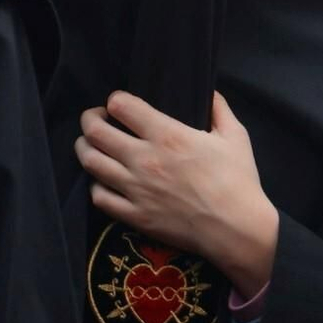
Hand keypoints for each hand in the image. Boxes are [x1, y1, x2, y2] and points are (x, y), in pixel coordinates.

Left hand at [76, 91, 277, 297]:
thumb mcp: (235, 136)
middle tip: (96, 119)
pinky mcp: (134, 215)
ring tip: (90, 144)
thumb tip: (209, 92)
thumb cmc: (238, 181)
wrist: (236, 230)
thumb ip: (219, 109)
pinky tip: (103, 179)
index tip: (118, 104)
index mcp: (167, 135)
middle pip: (96, 132)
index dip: (115, 100)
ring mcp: (136, 189)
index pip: (122, 106)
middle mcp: (144, 159)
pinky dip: (95, 184)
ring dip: (85, 148)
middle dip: (90, 119)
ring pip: (91, 162)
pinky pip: (99, 196)